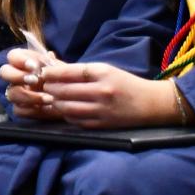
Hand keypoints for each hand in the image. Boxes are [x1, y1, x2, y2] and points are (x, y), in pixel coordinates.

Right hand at [1, 47, 66, 118]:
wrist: (71, 100)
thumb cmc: (63, 80)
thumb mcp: (62, 70)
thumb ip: (54, 64)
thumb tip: (49, 55)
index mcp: (25, 62)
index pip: (13, 56)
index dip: (19, 60)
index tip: (33, 66)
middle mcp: (17, 76)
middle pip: (4, 72)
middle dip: (18, 76)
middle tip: (35, 80)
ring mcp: (17, 93)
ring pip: (12, 94)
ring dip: (29, 96)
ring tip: (49, 99)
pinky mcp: (21, 108)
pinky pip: (19, 110)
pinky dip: (32, 110)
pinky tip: (46, 109)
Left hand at [36, 62, 177, 128]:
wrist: (152, 104)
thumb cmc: (126, 83)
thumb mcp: (106, 70)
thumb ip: (82, 71)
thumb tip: (54, 70)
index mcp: (103, 73)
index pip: (69, 72)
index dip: (51, 73)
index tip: (42, 73)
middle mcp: (101, 91)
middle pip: (64, 90)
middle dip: (50, 88)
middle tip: (44, 86)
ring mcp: (102, 110)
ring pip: (67, 107)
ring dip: (56, 102)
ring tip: (52, 98)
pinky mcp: (102, 124)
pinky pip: (76, 121)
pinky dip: (66, 115)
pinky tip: (65, 110)